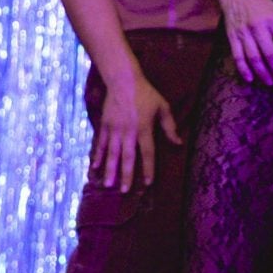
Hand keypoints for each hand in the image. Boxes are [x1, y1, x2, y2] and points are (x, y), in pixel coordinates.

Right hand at [91, 67, 177, 189]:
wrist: (123, 80)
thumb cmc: (146, 94)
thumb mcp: (163, 107)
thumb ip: (169, 127)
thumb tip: (178, 143)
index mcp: (143, 128)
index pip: (147, 153)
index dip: (148, 168)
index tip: (148, 183)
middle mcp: (128, 131)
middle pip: (127, 157)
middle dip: (126, 175)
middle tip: (123, 191)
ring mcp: (114, 129)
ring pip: (111, 153)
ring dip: (110, 169)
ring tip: (107, 184)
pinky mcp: (104, 125)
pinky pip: (100, 143)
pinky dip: (97, 155)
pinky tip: (94, 167)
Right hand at [221, 0, 272, 85]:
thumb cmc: (260, 3)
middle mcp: (258, 27)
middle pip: (270, 53)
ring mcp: (244, 33)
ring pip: (253, 58)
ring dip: (262, 73)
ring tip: (270, 82)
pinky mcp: (233, 37)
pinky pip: (237, 56)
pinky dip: (243, 69)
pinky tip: (250, 79)